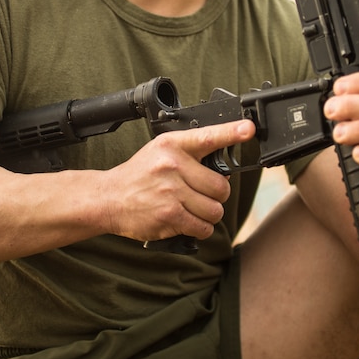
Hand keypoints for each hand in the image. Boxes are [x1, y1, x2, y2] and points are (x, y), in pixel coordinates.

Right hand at [101, 119, 254, 242]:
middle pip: (221, 187)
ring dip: (208, 215)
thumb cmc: (139, 176)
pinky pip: (202, 227)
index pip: (208, 137)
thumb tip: (224, 170)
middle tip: (200, 195)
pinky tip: (186, 222)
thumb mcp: (160, 152)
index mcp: (172, 145)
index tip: (248, 129)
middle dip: (216, 196)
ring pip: (215, 210)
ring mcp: (171, 191)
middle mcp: (172, 165)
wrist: (109, 198)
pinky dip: (199, 229)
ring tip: (191, 210)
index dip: (231, 133)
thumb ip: (190, 155)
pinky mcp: (169, 215)